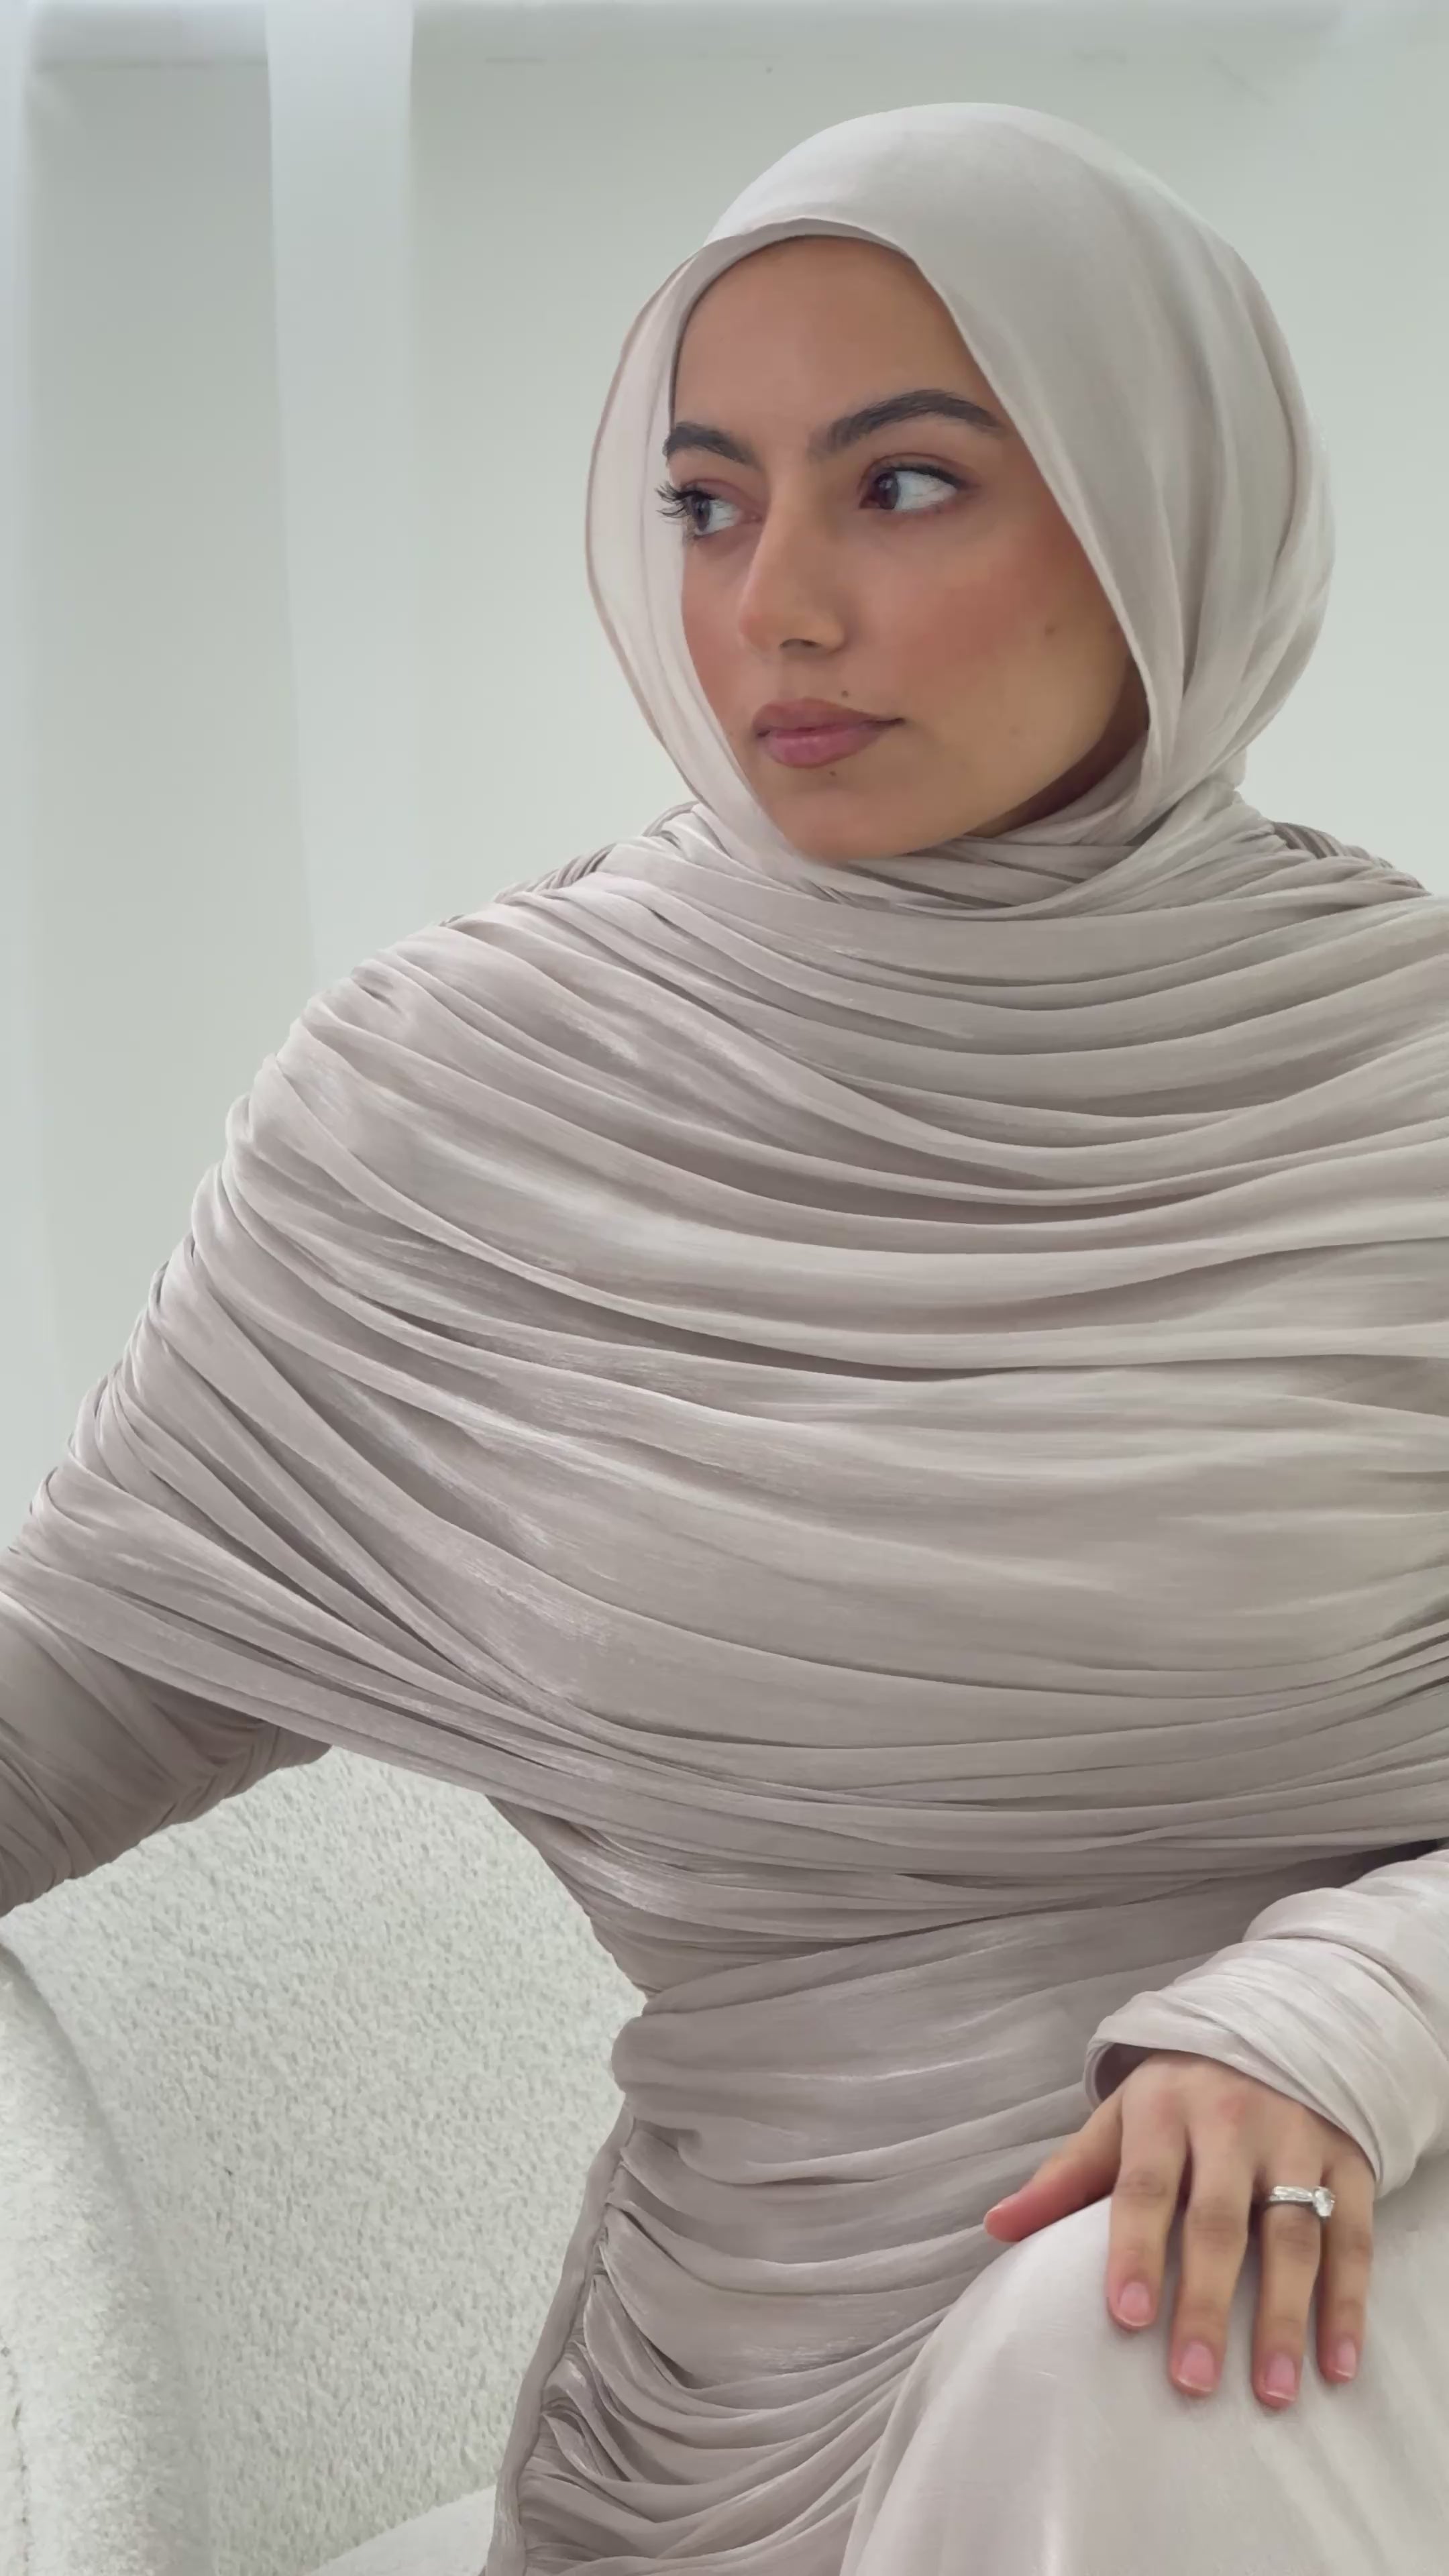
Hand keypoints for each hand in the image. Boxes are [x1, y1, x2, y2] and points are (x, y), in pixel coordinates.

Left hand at [981, 2049, 1375, 2408]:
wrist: (1273, 2028)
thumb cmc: (1180, 2095)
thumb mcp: (1120, 2119)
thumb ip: (1066, 2178)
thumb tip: (996, 2228)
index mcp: (1165, 2110)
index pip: (1145, 2186)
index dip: (1135, 2250)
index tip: (1126, 2316)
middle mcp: (1234, 2123)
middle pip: (1219, 2220)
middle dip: (1205, 2301)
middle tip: (1191, 2379)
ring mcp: (1297, 2142)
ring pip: (1293, 2236)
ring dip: (1284, 2317)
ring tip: (1272, 2391)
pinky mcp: (1349, 2163)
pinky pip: (1353, 2239)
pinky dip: (1349, 2304)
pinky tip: (1338, 2364)